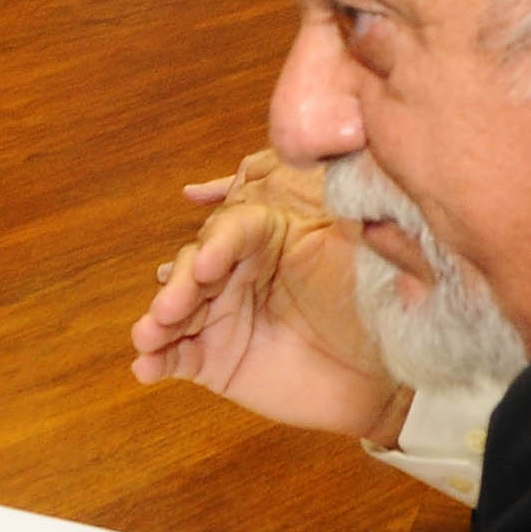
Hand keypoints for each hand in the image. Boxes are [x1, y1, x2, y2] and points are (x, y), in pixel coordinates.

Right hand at [128, 150, 405, 436]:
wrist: (384, 373)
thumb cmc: (375, 303)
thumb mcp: (363, 248)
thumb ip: (344, 204)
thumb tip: (332, 158)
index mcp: (264, 235)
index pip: (233, 229)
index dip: (218, 243)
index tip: (211, 263)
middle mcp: (234, 271)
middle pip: (194, 268)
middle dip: (180, 286)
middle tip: (171, 307)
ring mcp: (220, 315)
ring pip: (175, 311)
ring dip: (156, 322)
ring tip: (147, 337)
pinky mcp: (214, 359)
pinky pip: (176, 356)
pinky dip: (156, 360)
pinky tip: (145, 368)